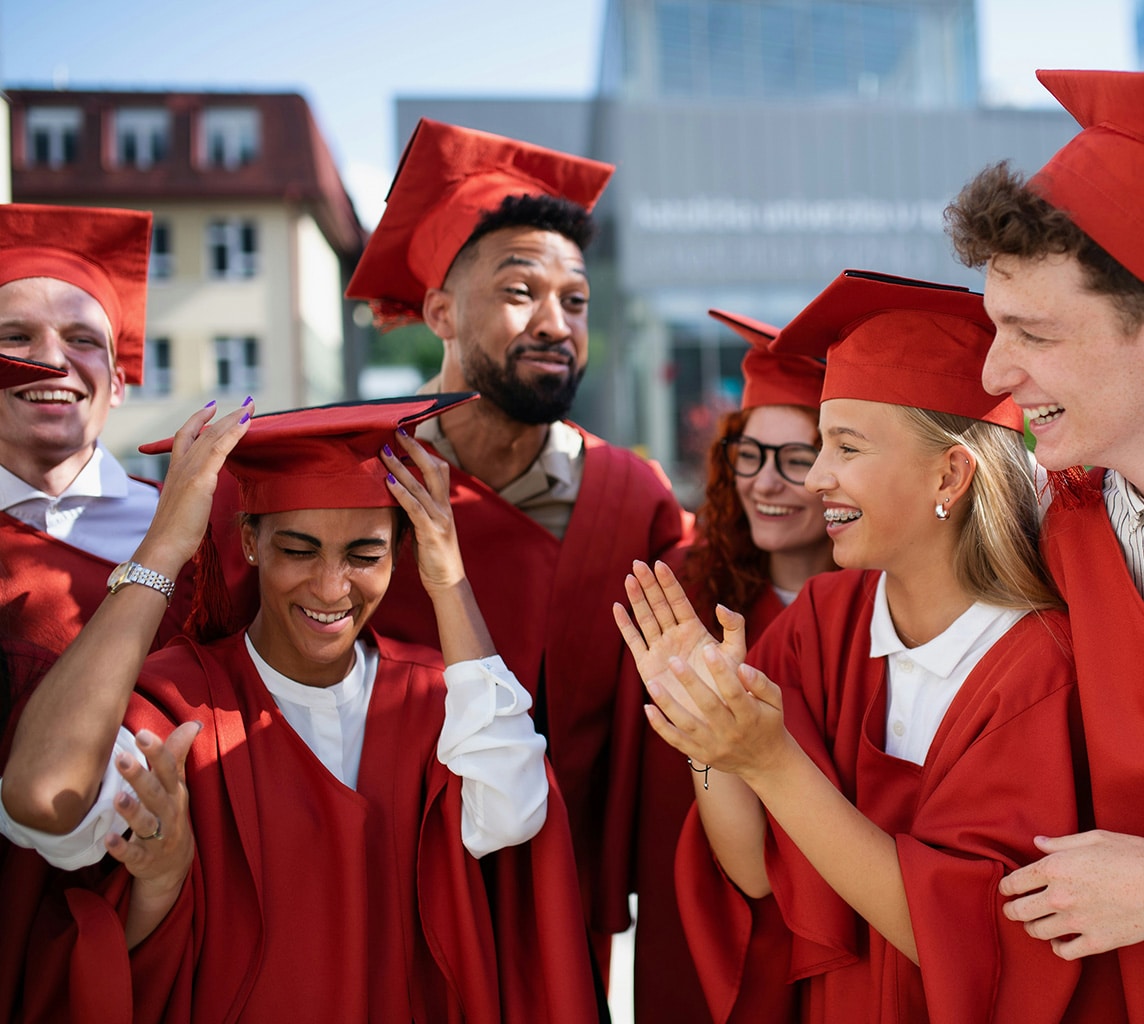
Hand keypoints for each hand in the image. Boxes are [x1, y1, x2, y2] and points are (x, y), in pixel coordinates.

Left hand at [104, 723, 198, 946]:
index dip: (158, 752)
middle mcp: (169, 813)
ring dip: (133, 811)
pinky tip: (108, 839)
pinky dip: (122, 849)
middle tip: (121, 758)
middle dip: (140, 776)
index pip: (169, 769)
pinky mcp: (144, 859)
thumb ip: (177, 755)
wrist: (174, 863)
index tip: (142, 734)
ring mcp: (159, 838)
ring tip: (117, 797)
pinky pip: (134, 854)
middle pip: (156, 793)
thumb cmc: (170, 813)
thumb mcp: (177, 785)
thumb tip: (192, 723)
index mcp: (175, 792)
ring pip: (147, 824)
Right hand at [136, 400, 253, 576]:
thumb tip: (199, 496)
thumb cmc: (174, 534)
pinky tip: (246, 423)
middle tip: (245, 404)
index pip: (186, 437)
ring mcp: (189, 471)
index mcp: (175, 472)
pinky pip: (219, 449)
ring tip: (249, 407)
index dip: (198, 421)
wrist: (163, 546)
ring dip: (233, 420)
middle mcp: (180, 466)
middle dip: (224, 416)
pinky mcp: (200, 480)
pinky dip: (233, 434)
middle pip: (203, 433)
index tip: (211, 409)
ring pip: (212, 437)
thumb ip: (192, 496)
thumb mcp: (184, 507)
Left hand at [380, 430, 464, 596]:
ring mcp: (440, 518)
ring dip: (400, 467)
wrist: (449, 582)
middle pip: (432, 468)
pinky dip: (401, 493)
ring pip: (420, 485)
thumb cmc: (434, 557)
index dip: (423, 452)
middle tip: (397, 432)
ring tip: (384, 452)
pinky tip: (388, 482)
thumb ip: (417, 510)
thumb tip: (398, 495)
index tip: (406, 438)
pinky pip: (415, 507)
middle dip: (414, 448)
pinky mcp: (431, 532)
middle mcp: (444, 507)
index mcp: (444, 504)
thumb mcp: (426, 528)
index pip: (438, 469)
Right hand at [613, 560, 746, 713]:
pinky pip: (634, 641)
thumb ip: (734, 627)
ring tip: (629, 578)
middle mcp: (674, 636)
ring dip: (637, 599)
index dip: (668, 583)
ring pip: (645, 618)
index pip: (678, 601)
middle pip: (659, 605)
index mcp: (694, 630)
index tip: (659, 564)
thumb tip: (719, 605)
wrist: (714, 715)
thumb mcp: (735, 653)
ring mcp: (659, 649)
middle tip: (638, 563)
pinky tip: (618, 607)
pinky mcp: (647, 665)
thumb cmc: (728, 685)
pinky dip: (625, 625)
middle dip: (649, 584)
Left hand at [643, 641, 791, 782]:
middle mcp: (730, 732)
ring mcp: (713, 746)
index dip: (721, 671)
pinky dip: (660, 726)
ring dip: (668, 704)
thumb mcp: (775, 701)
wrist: (764, 762)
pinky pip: (676, 741)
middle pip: (708, 706)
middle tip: (674, 660)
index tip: (707, 648)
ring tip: (652, 683)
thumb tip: (742, 667)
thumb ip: (761, 683)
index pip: (734, 692)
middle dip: (690, 683)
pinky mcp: (700, 754)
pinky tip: (647, 708)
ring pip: (687, 724)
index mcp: (750, 716)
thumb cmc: (767, 721)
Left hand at [999, 830, 1143, 958]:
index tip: (1007, 888)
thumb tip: (1038, 842)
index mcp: (1055, 868)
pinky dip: (1057, 948)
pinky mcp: (1097, 941)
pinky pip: (1065, 952)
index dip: (1006, 886)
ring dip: (1032, 928)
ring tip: (1034, 923)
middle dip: (1011, 909)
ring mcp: (1077, 921)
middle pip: (1019, 910)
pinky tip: (1060, 940)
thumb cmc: (1133, 855)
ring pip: (1037, 932)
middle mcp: (1060, 896)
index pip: (1015, 881)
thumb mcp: (1095, 838)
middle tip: (1012, 909)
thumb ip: (1061, 843)